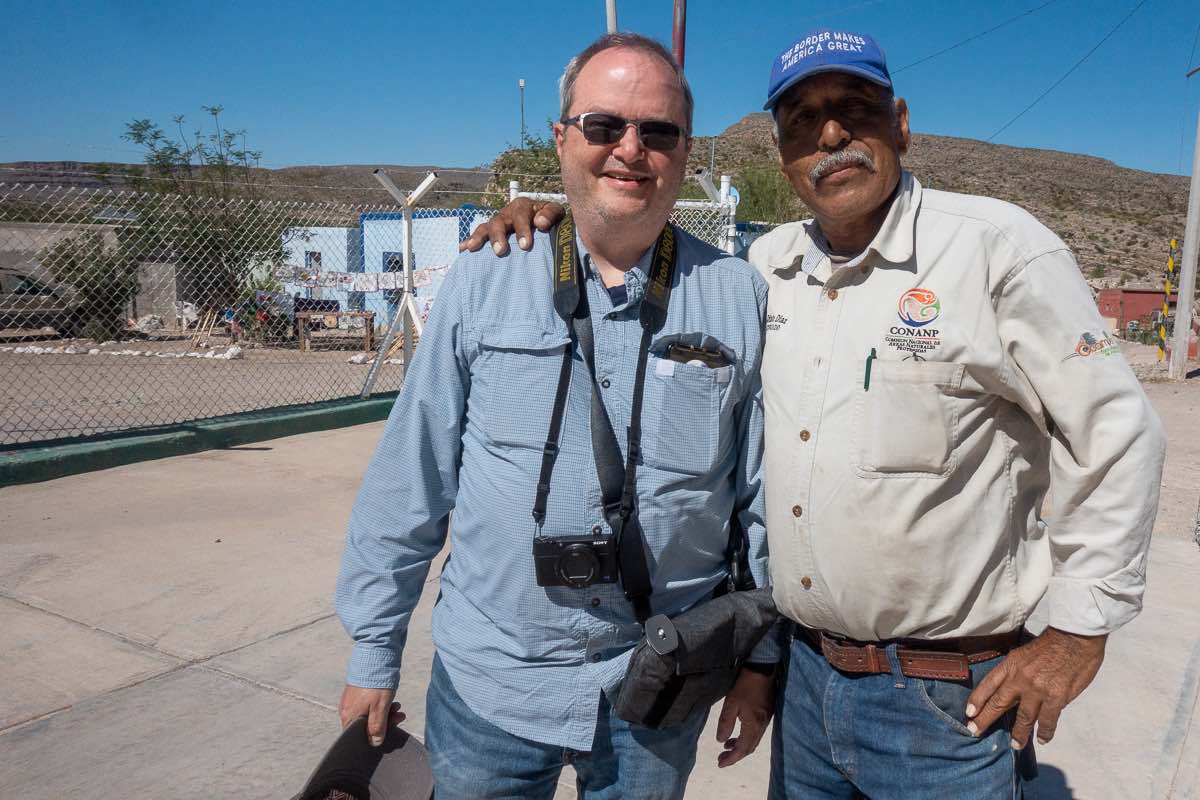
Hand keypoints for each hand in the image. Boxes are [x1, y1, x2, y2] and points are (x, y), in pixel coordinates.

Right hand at [339, 684, 405, 746]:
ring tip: (398, 707)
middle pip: (365, 726)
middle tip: (399, 716)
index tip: (390, 731)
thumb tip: (375, 743)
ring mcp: (352, 700)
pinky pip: (368, 705)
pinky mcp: (357, 692)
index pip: (359, 738)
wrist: (375, 656)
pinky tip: (391, 701)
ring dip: (385, 713)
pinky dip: (380, 705)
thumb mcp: (380, 708)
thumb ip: (377, 727)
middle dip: (384, 723)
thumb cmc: (376, 683)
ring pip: (369, 714)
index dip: (375, 737)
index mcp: (349, 717)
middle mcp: (347, 710)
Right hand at [457, 198, 564, 254]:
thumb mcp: (555, 213)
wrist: (545, 222)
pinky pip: (479, 234)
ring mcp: (498, 223)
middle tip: (501, 251)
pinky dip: (470, 240)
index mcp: (523, 206)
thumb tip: (540, 223)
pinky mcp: (492, 233)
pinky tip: (462, 249)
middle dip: (498, 236)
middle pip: (499, 221)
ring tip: (473, 248)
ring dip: (480, 237)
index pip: (521, 215)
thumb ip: (550, 215)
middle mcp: (508, 213)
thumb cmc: (550, 219)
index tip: (525, 246)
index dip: (522, 229)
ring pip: (486, 227)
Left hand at [715, 667, 775, 767]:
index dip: (731, 759)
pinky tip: (736, 734)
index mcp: (754, 725)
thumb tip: (721, 740)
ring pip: (753, 741)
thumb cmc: (745, 685)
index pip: (743, 749)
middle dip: (735, 755)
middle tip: (721, 758)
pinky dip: (745, 737)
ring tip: (725, 747)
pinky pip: (756, 733)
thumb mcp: (731, 703)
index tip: (720, 764)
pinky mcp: (767, 714)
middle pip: (749, 748)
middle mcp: (762, 726)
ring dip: (740, 746)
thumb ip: (725, 723)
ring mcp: (766, 720)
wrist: (763, 669)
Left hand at [965, 627, 1106, 748]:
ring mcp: (1037, 690)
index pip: (988, 684)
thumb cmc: (1052, 644)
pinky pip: (1048, 720)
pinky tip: (1043, 739)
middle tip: (975, 731)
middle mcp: (1020, 678)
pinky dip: (1045, 732)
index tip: (969, 713)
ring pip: (1023, 718)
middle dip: (985, 719)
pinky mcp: (1056, 698)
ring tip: (1014, 745)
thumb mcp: (1024, 652)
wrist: (1075, 638)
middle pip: (998, 703)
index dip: (977, 700)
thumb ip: (1017, 671)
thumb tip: (1015, 690)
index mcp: (1011, 665)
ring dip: (1019, 733)